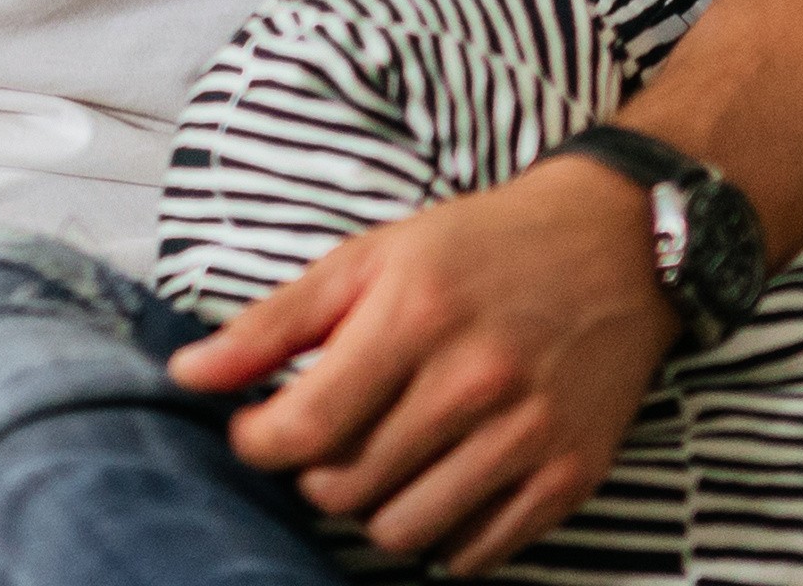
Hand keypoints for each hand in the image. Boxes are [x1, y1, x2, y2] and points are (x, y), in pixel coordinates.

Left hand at [167, 154, 673, 575]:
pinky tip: (437, 484)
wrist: (614, 246)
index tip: (256, 432)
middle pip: (347, 488)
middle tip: (326, 439)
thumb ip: (275, 322)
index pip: (306, 426)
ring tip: (380, 463)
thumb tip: (188, 374)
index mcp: (413, 316)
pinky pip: (476, 554)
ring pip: (404, 531)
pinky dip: (442, 535)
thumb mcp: (368, 258)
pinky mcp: (571, 476)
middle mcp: (473, 381)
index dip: (258, 444)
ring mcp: (529, 435)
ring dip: (373, 509)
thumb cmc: (476, 249)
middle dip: (314, 474)